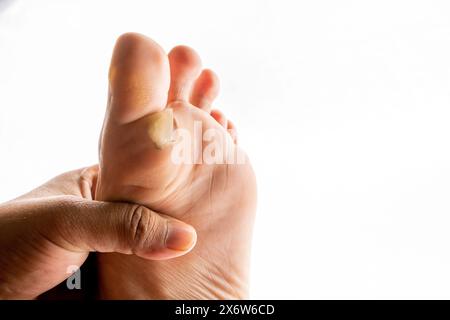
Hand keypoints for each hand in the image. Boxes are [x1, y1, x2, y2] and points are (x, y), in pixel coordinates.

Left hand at [0, 166, 196, 298]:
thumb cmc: (5, 242)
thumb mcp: (66, 221)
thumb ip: (122, 224)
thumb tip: (183, 236)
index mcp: (97, 188)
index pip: (148, 183)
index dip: (176, 191)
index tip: (207, 200)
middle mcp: (106, 219)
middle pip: (153, 224)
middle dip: (174, 234)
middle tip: (210, 240)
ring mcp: (108, 253)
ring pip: (148, 257)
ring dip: (165, 264)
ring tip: (204, 264)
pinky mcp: (107, 284)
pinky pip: (138, 284)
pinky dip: (152, 287)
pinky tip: (174, 285)